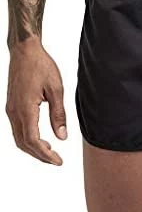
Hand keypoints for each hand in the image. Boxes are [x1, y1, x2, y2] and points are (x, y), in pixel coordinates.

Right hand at [6, 38, 66, 164]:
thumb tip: (62, 137)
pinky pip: (17, 128)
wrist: (24, 51)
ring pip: (19, 138)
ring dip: (33, 148)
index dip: (46, 154)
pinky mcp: (11, 106)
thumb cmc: (41, 66)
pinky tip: (41, 138)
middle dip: (40, 155)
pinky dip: (28, 138)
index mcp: (26, 109)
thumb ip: (58, 114)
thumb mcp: (56, 89)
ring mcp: (10, 109)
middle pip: (24, 144)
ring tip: (50, 151)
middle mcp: (14, 112)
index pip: (33, 141)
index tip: (58, 161)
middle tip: (56, 160)